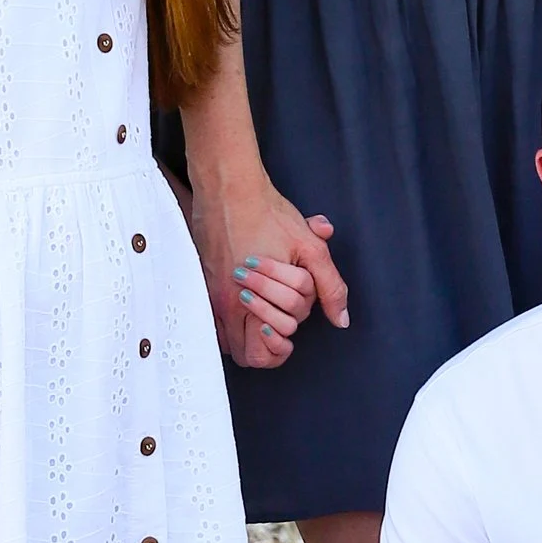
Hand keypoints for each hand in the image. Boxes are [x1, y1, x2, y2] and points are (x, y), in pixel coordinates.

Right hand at [191, 170, 349, 369]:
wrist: (230, 188)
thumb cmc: (269, 215)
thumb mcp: (312, 249)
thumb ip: (330, 287)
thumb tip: (341, 319)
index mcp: (249, 301)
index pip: (264, 351)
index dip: (284, 342)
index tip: (292, 322)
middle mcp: (224, 305)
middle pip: (246, 354)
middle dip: (270, 334)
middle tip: (282, 309)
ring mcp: (208, 295)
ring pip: (227, 343)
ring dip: (248, 333)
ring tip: (265, 310)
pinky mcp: (200, 284)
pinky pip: (213, 323)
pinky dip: (231, 323)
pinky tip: (247, 302)